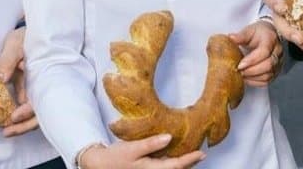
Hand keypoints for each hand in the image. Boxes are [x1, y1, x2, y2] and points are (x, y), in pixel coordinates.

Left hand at [0, 27, 37, 136]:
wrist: (33, 30)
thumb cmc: (26, 36)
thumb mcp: (15, 44)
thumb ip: (8, 60)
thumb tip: (1, 79)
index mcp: (43, 74)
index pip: (40, 100)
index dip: (28, 111)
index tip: (14, 117)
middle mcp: (44, 84)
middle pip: (40, 112)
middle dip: (24, 125)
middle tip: (7, 132)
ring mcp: (39, 86)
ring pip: (35, 111)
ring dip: (22, 122)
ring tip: (6, 131)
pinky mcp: (32, 86)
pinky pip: (28, 103)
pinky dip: (20, 113)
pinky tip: (8, 119)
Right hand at [78, 135, 203, 167]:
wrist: (101, 165)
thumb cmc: (116, 157)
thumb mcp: (132, 148)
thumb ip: (151, 144)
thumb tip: (169, 137)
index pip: (176, 165)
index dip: (190, 160)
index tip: (202, 153)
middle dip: (189, 163)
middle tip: (201, 154)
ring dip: (182, 164)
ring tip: (192, 156)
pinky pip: (163, 167)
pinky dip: (171, 162)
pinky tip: (173, 156)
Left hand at [228, 19, 282, 86]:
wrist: (269, 36)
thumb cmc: (259, 33)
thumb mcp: (249, 30)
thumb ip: (241, 35)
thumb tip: (231, 38)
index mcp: (271, 38)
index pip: (264, 52)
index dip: (251, 60)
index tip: (239, 65)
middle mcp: (278, 51)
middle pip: (268, 65)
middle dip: (251, 70)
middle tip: (238, 71)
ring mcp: (279, 62)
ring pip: (268, 75)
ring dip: (253, 77)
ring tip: (241, 75)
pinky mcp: (276, 71)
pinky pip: (267, 81)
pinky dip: (256, 82)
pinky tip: (246, 79)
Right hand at [262, 0, 302, 55]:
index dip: (275, 2)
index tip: (283, 7)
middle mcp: (279, 6)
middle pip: (278, 20)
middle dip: (288, 30)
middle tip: (298, 37)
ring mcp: (287, 18)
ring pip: (287, 31)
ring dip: (297, 40)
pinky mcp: (298, 26)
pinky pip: (300, 37)